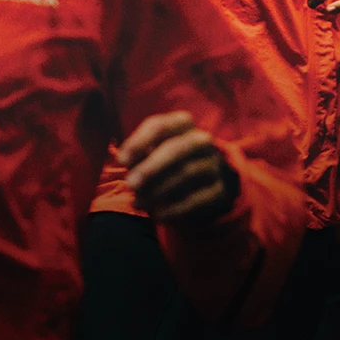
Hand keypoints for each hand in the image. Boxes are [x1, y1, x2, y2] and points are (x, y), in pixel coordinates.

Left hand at [117, 111, 234, 223]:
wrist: (202, 183)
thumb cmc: (165, 162)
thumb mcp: (152, 150)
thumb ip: (137, 153)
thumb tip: (125, 161)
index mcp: (182, 124)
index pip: (159, 126)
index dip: (138, 142)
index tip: (121, 161)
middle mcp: (201, 140)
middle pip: (176, 149)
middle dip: (151, 167)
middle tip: (130, 184)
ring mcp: (213, 164)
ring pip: (186, 173)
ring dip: (158, 190)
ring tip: (138, 202)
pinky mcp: (219, 190)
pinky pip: (197, 199)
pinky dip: (175, 208)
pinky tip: (158, 215)